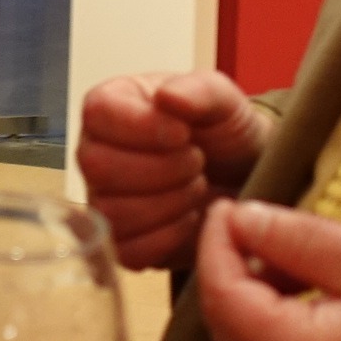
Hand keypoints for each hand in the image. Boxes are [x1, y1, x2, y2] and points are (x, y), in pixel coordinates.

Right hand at [76, 70, 271, 269]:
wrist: (244, 178)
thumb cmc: (224, 131)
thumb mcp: (224, 100)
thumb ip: (199, 90)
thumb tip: (166, 97)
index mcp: (112, 106)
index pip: (98, 113)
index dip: (139, 126)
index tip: (182, 133)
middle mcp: (96, 151)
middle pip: (98, 166)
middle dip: (161, 168)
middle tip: (198, 161)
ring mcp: (104, 199)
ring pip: (113, 211)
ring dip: (169, 202)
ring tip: (197, 185)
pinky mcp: (122, 242)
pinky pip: (128, 249)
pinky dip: (168, 236)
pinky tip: (190, 217)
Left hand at [195, 200, 340, 340]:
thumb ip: (299, 240)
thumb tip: (243, 220)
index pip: (222, 301)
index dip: (216, 248)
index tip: (227, 208)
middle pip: (232, 338)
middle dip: (233, 279)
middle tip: (259, 230)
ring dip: (264, 314)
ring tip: (301, 266)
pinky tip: (330, 314)